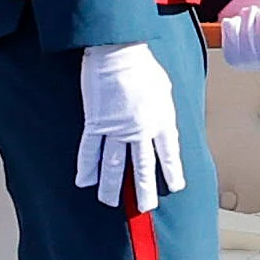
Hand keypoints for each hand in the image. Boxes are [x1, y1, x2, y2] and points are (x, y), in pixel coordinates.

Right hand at [73, 41, 183, 210]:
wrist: (118, 51)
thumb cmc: (142, 65)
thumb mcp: (164, 89)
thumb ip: (164, 111)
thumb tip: (165, 125)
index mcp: (161, 120)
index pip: (168, 154)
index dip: (172, 171)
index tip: (175, 186)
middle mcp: (140, 129)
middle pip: (141, 167)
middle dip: (143, 190)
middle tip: (145, 208)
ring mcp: (116, 128)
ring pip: (113, 164)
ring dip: (111, 186)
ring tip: (110, 202)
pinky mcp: (96, 122)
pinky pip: (90, 150)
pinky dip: (86, 167)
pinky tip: (84, 182)